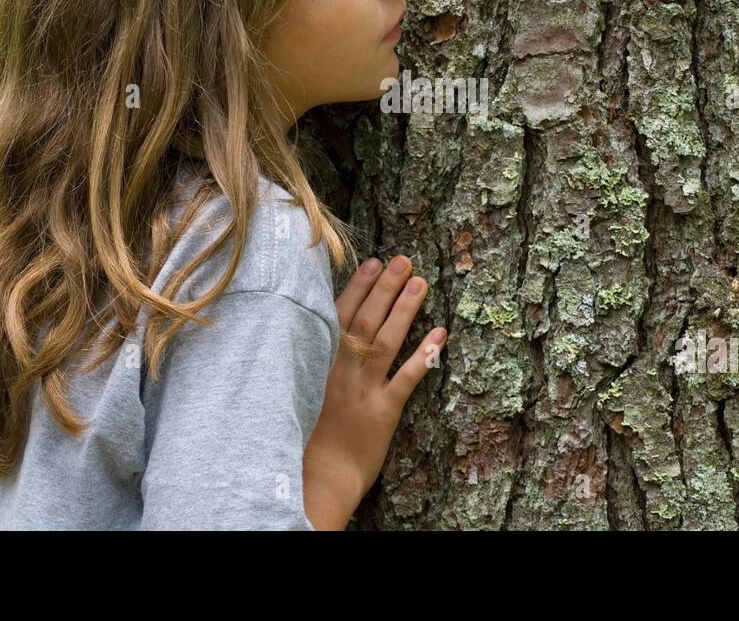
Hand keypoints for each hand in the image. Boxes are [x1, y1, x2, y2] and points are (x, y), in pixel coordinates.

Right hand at [303, 255, 446, 512]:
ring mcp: (363, 390)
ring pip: (386, 341)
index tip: (374, 262)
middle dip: (385, 288)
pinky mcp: (383, 411)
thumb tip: (322, 329)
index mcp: (320, 362)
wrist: (315, 478)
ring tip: (420, 282)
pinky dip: (423, 355)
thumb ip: (311, 359)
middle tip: (404, 260)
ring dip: (404, 309)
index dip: (359, 287)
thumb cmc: (303, 436)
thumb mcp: (299, 391)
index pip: (339, 315)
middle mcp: (341, 370)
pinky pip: (406, 378)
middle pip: (365, 320)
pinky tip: (439, 333)